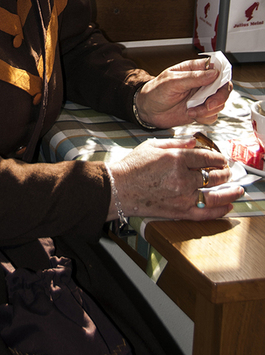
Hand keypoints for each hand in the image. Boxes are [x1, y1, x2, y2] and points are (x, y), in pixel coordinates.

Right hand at [107, 137, 242, 220]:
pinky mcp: (179, 211)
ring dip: (229, 192)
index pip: (206, 157)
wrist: (118, 189)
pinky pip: (205, 213)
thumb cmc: (132, 166)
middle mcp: (182, 177)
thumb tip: (194, 141)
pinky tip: (227, 207)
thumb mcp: (152, 145)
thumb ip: (176, 143)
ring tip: (237, 190)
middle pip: (213, 175)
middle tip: (228, 172)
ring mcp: (182, 196)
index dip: (218, 158)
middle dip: (224, 173)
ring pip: (214, 195)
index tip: (222, 159)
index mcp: (176, 158)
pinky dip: (219, 211)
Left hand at [134, 58, 231, 128]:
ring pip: (220, 103)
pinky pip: (212, 115)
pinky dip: (205, 117)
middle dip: (219, 97)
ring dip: (209, 109)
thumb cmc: (155, 91)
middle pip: (224, 87)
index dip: (223, 75)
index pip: (218, 68)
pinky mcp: (200, 111)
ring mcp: (202, 98)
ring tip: (192, 110)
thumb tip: (214, 73)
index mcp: (195, 70)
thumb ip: (193, 77)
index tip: (219, 83)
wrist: (147, 110)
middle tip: (208, 104)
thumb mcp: (172, 81)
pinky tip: (191, 114)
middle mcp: (201, 83)